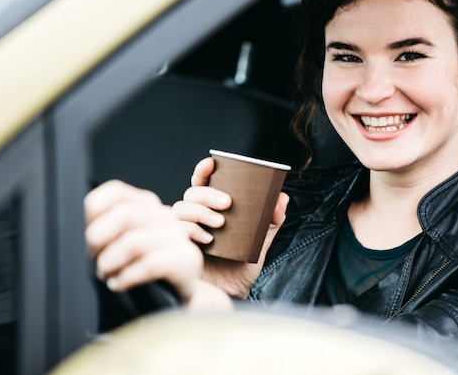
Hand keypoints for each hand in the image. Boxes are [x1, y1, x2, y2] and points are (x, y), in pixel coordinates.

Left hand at [85, 180, 204, 303]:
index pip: (116, 192)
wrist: (175, 297)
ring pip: (134, 242)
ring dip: (110, 263)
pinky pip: (150, 265)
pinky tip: (119, 284)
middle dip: (99, 240)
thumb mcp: (120, 244)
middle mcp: (164, 215)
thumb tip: (72, 224)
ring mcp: (178, 236)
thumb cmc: (140, 269)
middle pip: (124, 215)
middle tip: (94, 259)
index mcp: (146, 205)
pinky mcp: (187, 259)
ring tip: (106, 274)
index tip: (88, 236)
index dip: (94, 212)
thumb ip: (102, 230)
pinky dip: (126, 277)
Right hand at [172, 157, 288, 297]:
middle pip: (191, 194)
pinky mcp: (177, 249)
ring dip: (200, 212)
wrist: (233, 296)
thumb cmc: (242, 266)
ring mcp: (184, 232)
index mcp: (212, 210)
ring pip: (181, 209)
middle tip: (228, 204)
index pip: (203, 183)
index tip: (212, 162)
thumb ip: (272, 220)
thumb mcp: (262, 241)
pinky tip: (206, 240)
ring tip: (220, 225)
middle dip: (207, 195)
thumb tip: (282, 197)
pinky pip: (175, 231)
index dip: (204, 171)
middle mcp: (195, 218)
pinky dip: (190, 231)